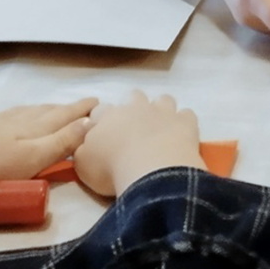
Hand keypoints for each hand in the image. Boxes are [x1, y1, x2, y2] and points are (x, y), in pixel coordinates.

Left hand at [0, 98, 97, 187]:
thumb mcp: (34, 156)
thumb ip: (62, 142)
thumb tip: (92, 124)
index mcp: (39, 127)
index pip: (67, 117)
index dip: (83, 111)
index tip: (100, 103)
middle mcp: (24, 119)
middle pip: (51, 111)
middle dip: (69, 109)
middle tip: (85, 105)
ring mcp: (2, 122)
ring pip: (32, 112)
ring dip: (48, 110)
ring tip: (56, 109)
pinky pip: (14, 117)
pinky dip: (25, 114)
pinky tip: (18, 117)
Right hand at [74, 91, 206, 197]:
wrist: (151, 171)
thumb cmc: (111, 169)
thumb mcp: (83, 164)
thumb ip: (83, 148)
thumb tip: (86, 141)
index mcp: (108, 116)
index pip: (100, 110)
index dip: (101, 120)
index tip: (103, 134)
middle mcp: (136, 107)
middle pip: (133, 97)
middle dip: (133, 108)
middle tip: (132, 129)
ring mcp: (163, 111)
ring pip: (162, 99)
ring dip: (161, 110)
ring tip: (160, 129)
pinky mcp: (185, 121)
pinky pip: (186, 115)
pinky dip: (183, 123)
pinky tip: (181, 136)